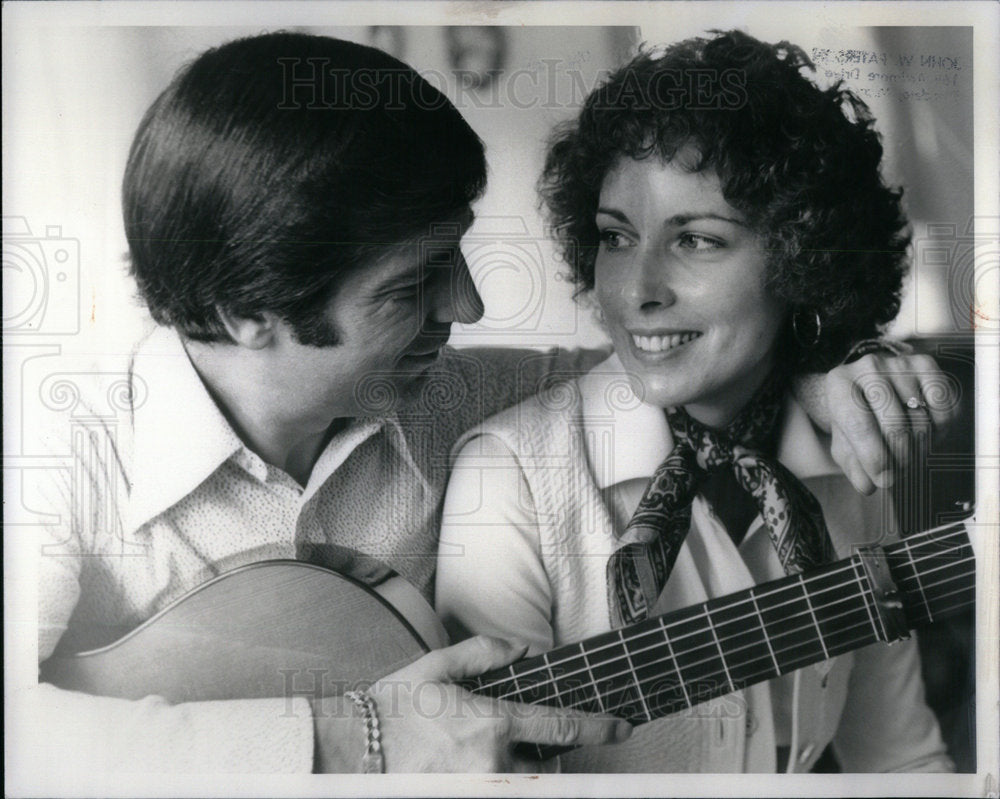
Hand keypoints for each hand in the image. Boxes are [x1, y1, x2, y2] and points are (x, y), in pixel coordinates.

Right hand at [313, 636, 630, 772]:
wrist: (350, 751)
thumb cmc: (390, 709)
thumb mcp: (435, 666)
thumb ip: (483, 654)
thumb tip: (519, 649)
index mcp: (491, 724)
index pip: (560, 727)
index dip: (598, 727)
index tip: (622, 726)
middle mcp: (492, 764)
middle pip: (545, 767)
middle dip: (545, 756)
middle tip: (522, 741)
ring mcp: (478, 789)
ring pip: (522, 785)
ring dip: (520, 772)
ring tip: (486, 751)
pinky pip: (496, 791)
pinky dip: (498, 780)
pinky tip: (474, 764)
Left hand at [823, 352, 958, 493]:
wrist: (871, 388)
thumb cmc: (856, 420)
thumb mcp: (846, 445)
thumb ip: (854, 466)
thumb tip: (869, 484)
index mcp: (839, 384)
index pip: (859, 424)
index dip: (874, 457)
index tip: (884, 480)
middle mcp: (867, 367)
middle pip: (893, 423)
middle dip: (900, 456)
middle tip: (900, 470)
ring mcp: (898, 364)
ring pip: (920, 417)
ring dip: (919, 446)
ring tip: (911, 453)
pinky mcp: (926, 364)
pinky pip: (942, 406)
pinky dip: (940, 429)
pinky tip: (928, 434)